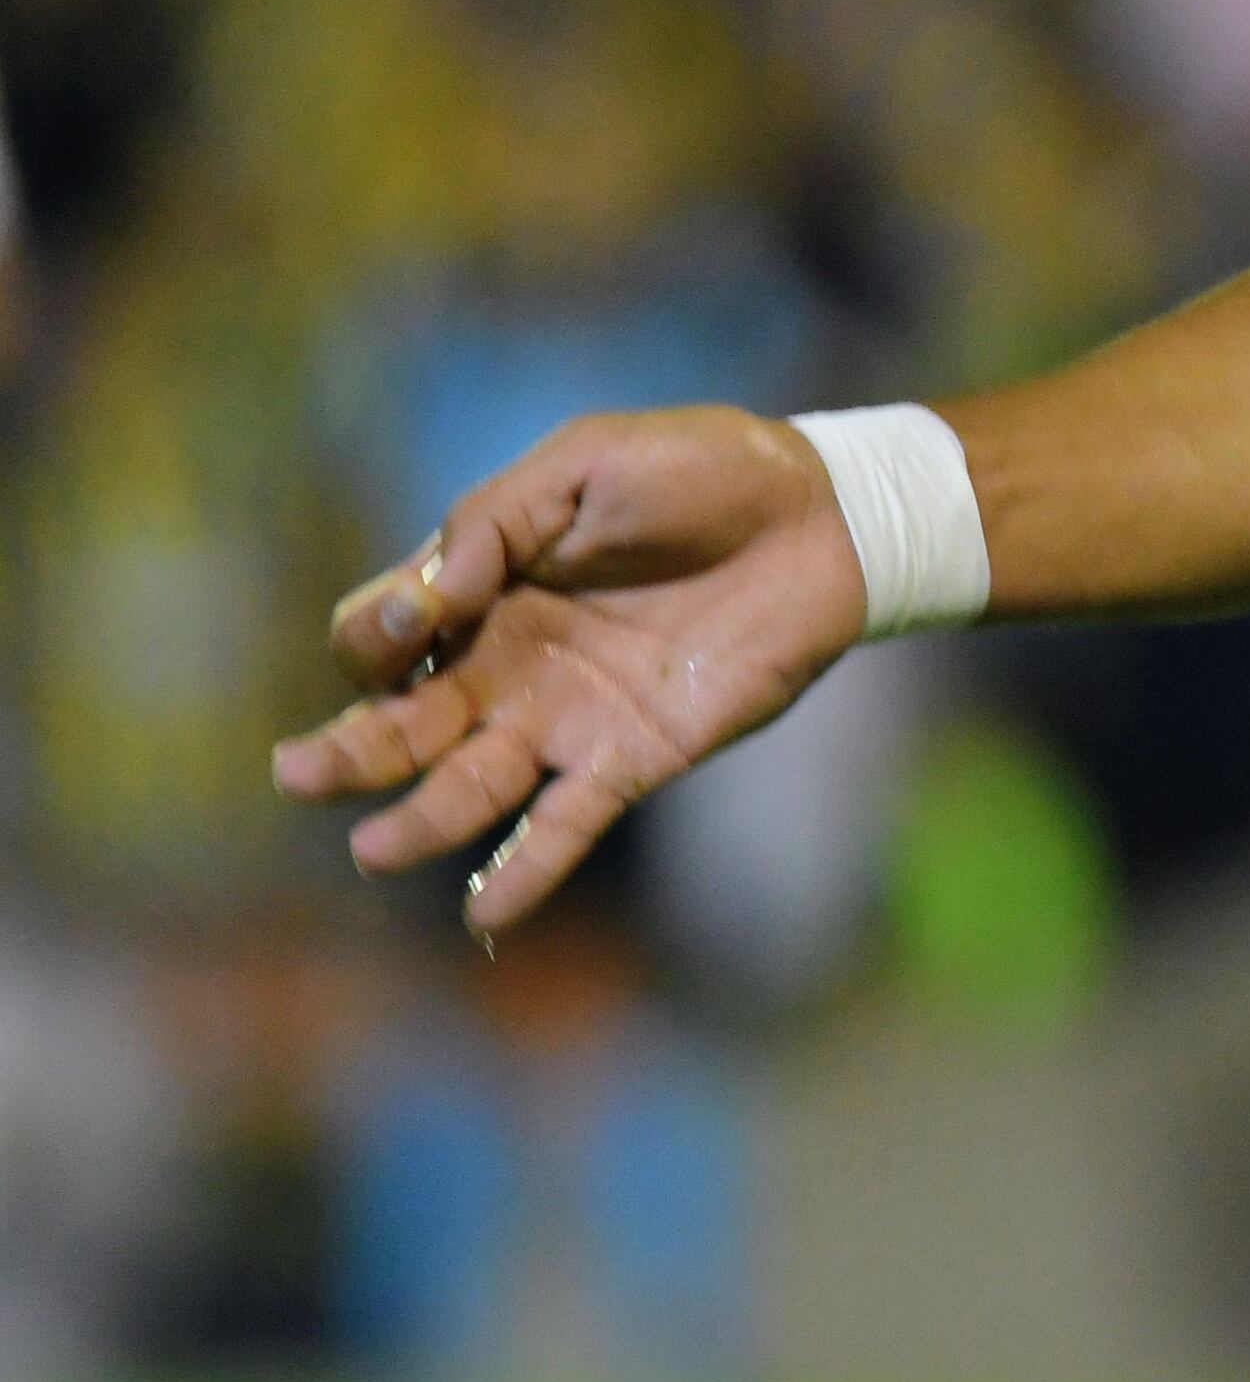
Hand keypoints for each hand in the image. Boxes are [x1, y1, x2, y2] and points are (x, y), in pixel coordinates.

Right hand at [271, 408, 870, 941]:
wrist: (818, 515)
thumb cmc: (698, 472)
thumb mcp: (582, 465)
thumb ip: (494, 521)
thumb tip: (430, 596)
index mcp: (482, 589)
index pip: (382, 633)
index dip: (377, 630)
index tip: (422, 610)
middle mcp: (507, 665)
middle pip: (402, 725)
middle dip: (347, 753)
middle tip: (299, 774)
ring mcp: (566, 718)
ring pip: (469, 786)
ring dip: (419, 821)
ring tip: (372, 848)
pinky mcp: (633, 756)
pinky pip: (566, 826)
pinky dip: (524, 871)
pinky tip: (485, 916)